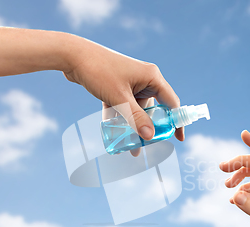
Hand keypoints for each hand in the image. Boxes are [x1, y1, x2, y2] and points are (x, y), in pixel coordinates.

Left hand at [63, 37, 183, 141]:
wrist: (71, 55)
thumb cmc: (98, 71)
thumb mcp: (119, 98)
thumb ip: (136, 117)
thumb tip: (150, 136)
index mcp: (152, 77)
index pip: (171, 102)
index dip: (176, 121)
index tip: (178, 138)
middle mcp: (144, 79)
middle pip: (153, 109)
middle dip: (149, 128)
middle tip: (147, 146)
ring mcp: (130, 82)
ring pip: (136, 110)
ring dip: (132, 127)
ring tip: (130, 147)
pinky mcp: (117, 86)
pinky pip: (123, 106)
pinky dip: (120, 119)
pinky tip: (114, 135)